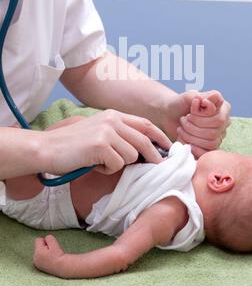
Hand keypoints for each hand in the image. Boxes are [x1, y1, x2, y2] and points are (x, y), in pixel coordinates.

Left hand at [34, 235, 66, 277]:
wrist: (61, 267)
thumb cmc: (58, 254)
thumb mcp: (54, 243)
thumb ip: (49, 238)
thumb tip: (45, 238)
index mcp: (38, 251)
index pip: (38, 240)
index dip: (45, 240)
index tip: (51, 245)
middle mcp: (35, 258)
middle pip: (38, 246)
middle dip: (44, 246)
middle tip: (51, 251)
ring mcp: (36, 263)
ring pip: (38, 252)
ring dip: (43, 252)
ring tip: (51, 256)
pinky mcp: (38, 267)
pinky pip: (39, 258)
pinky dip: (43, 257)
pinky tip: (49, 260)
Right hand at [41, 109, 171, 174]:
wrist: (47, 148)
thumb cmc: (73, 145)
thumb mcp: (99, 132)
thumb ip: (119, 135)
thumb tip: (144, 150)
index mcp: (113, 115)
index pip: (145, 124)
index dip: (160, 136)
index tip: (170, 148)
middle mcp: (112, 120)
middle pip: (143, 141)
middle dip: (153, 157)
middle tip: (157, 167)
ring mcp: (107, 131)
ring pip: (131, 156)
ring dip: (118, 164)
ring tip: (101, 161)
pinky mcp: (100, 145)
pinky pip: (116, 165)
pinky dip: (106, 170)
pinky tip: (93, 164)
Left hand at [161, 90, 230, 157]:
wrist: (169, 114)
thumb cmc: (180, 103)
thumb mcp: (189, 96)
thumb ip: (201, 96)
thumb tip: (212, 98)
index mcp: (223, 108)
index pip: (219, 118)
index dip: (202, 118)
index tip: (191, 111)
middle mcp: (224, 122)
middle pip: (214, 132)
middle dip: (194, 127)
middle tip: (184, 119)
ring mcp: (218, 135)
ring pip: (210, 142)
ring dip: (191, 136)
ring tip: (182, 128)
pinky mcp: (209, 146)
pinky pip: (207, 152)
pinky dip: (194, 147)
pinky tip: (186, 141)